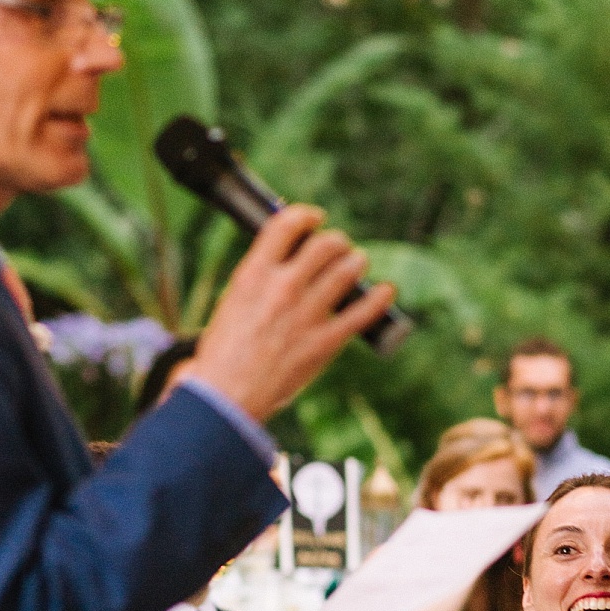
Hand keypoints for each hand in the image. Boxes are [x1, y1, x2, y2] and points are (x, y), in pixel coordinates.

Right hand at [178, 204, 397, 423]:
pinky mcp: (326, 341)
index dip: (306, 215)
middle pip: (326, 244)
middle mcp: (283, 287)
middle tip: (339, 248)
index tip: (315, 218)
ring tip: (357, 263)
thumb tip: (282, 261)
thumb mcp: (232, 301)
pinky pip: (364, 312)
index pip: (286, 225)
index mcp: (253, 274)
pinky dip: (380, 297)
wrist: (224, 395)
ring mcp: (307, 314)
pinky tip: (387, 290)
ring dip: (357, 262)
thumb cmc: (223, 352)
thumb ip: (259, 279)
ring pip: (348, 270)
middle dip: (336, 241)